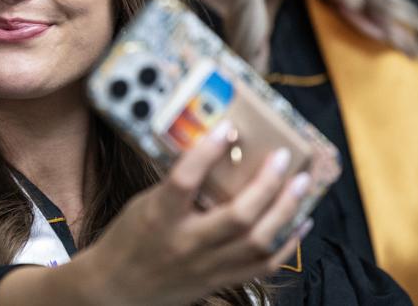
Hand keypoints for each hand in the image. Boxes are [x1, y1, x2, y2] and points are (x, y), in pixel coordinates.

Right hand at [0, 120, 311, 305]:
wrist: (116, 288)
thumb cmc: (129, 240)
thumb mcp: (144, 204)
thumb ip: (177, 187)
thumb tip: (215, 157)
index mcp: (159, 217)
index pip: (185, 181)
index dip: (207, 152)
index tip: (228, 128)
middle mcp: (186, 243)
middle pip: (238, 216)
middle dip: (267, 184)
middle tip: (284, 158)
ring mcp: (206, 266)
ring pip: (258, 241)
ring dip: (286, 210)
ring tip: (301, 184)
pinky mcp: (220, 282)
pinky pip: (263, 266)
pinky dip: (288, 244)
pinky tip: (300, 222)